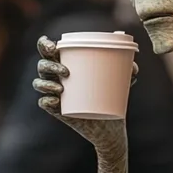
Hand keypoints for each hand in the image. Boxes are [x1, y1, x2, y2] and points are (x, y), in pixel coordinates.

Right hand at [32, 36, 135, 151]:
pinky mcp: (56, 110)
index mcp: (68, 63)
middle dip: (48, 65)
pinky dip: (46, 100)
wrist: (110, 127)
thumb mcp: (120, 83)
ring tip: (62, 89)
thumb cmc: (112, 99)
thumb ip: (126, 71)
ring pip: (39, 83)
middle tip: (66, 71)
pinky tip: (54, 101)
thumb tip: (133, 66)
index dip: (44, 44)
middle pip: (42, 65)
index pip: (49, 50)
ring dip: (46, 83)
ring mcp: (55, 94)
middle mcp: (58, 77)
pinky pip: (44, 103)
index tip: (53, 45)